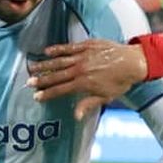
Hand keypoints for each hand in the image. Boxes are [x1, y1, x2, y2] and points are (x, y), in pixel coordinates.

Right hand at [28, 39, 148, 121]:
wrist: (134, 62)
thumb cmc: (121, 82)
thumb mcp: (106, 97)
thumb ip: (88, 104)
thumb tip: (75, 116)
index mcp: (84, 84)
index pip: (61, 90)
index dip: (47, 94)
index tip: (36, 96)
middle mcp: (80, 69)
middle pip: (56, 75)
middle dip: (42, 79)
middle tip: (28, 82)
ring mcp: (83, 56)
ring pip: (59, 61)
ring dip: (45, 64)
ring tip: (32, 66)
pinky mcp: (87, 45)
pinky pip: (69, 47)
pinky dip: (57, 49)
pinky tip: (47, 51)